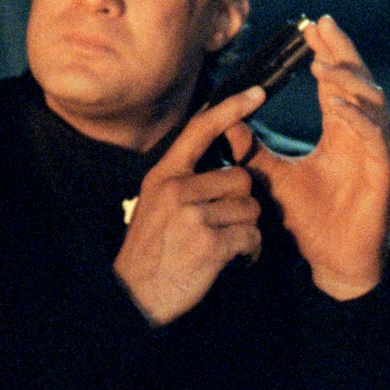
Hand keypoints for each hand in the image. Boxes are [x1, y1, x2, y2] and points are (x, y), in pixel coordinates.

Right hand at [114, 87, 265, 325]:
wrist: (134, 296)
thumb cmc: (150, 252)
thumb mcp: (154, 205)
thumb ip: (184, 183)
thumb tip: (227, 170)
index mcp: (163, 176)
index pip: (199, 130)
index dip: (230, 109)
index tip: (256, 93)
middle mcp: (177, 190)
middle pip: (242, 179)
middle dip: (243, 204)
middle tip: (227, 226)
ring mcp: (193, 216)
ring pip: (251, 209)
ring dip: (247, 230)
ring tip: (226, 246)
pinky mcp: (210, 243)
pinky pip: (251, 237)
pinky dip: (250, 251)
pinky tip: (235, 260)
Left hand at [245, 16, 389, 299]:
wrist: (333, 263)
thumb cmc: (310, 222)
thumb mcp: (273, 178)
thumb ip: (253, 150)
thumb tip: (227, 121)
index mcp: (342, 134)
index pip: (336, 84)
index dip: (327, 54)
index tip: (311, 28)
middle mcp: (363, 137)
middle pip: (358, 82)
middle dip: (343, 52)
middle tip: (323, 26)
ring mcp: (377, 153)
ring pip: (372, 103)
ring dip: (349, 81)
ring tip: (324, 64)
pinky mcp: (384, 174)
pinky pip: (374, 138)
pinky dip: (358, 119)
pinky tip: (336, 105)